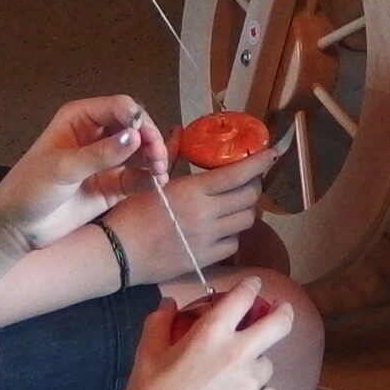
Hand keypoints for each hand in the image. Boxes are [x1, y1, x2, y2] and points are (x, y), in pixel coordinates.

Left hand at [0, 96, 167, 250]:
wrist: (16, 227)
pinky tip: (156, 185)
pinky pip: (137, 177)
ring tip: (160, 174)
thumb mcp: (63, 168)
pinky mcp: (111, 185)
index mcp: (80, 119)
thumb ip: (100, 154)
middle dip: (150, 140)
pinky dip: (150, 179)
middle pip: (135, 127)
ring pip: (141, 151)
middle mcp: (96, 135)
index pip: (120, 107)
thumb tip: (136, 137)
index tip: (146, 141)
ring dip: (154, 159)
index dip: (137, 120)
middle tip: (158, 160)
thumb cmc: (30, 189)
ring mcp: (105, 161)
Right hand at [107, 147, 272, 278]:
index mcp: (194, 190)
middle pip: (249, 197)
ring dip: (243, 211)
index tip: (272, 154)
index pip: (239, 174)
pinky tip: (220, 231)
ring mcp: (209, 239)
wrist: (116, 255)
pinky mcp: (206, 259)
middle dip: (252, 187)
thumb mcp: (152, 182)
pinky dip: (232, 235)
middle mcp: (208, 214)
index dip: (260, 162)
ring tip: (232, 207)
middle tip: (245, 182)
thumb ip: (172, 158)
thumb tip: (177, 130)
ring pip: (246, 221)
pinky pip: (234, 244)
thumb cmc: (130, 215)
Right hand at [109, 277, 289, 389]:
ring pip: (268, 364)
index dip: (251, 287)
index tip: (253, 287)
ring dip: (257, 364)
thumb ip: (161, 320)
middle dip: (284, 312)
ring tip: (238, 374)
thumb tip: (170, 303)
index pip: (244, 296)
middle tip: (282, 310)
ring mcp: (250, 383)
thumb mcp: (149, 349)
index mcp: (213, 331)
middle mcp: (239, 352)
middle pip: (279, 324)